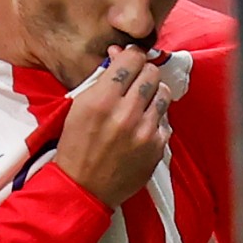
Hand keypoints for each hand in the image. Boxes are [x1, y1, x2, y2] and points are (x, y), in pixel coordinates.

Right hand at [55, 46, 172, 205]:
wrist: (83, 188)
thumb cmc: (76, 147)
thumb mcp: (78, 108)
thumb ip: (101, 80)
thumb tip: (120, 55)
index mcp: (101, 100)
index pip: (131, 59)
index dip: (131, 57)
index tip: (130, 62)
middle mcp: (125, 113)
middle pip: (151, 72)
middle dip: (143, 73)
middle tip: (135, 82)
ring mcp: (144, 131)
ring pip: (163, 93)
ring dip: (153, 94)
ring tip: (141, 104)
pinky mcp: (157, 147)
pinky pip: (166, 120)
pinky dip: (155, 119)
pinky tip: (142, 126)